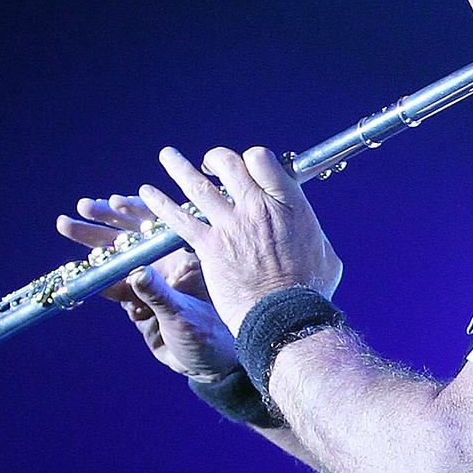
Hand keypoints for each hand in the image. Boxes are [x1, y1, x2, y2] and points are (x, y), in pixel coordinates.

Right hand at [56, 194, 238, 381]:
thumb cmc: (209, 336)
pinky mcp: (137, 301)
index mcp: (185, 260)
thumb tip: (135, 273)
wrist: (208, 365)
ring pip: (117, 259)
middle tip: (81, 207)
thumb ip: (159, 295)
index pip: (159, 228)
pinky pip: (113, 287)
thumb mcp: (183, 315)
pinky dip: (98, 280)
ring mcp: (150, 282)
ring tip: (66, 224)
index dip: (137, 212)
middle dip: (106, 221)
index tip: (115, 202)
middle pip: (132, 238)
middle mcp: (167, 265)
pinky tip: (81, 271)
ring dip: (93, 244)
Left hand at [138, 146, 343, 334]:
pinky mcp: (209, 247)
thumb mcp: (325, 252)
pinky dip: (160, 203)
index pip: (262, 160)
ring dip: (179, 167)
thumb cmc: (310, 290)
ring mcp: (230, 225)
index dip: (252, 159)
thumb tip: (308, 230)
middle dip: (216, 160)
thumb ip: (312, 233)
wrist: (285, 316)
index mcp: (287, 203)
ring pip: (197, 185)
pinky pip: (179, 219)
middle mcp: (256, 207)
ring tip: (168, 156)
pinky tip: (147, 193)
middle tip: (211, 165)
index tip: (249, 169)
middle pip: (228, 164)